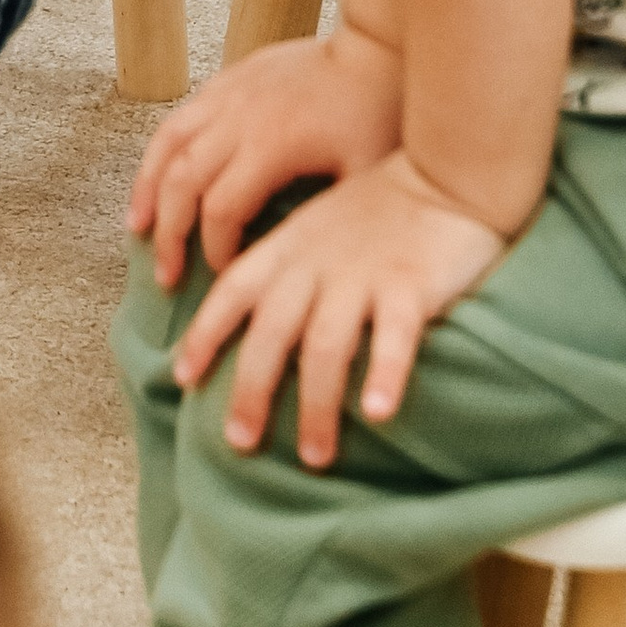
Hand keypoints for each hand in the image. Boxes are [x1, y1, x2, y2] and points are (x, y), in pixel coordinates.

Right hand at [131, 27, 402, 289]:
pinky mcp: (227, 78)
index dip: (215, 250)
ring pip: (168, 143)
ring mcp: (226, 93)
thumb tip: (296, 266)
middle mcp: (236, 117)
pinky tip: (158, 177)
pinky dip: (161, 152)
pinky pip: (181, 117)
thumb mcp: (364, 176)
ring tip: (136, 226)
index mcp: (269, 146)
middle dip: (169, 232)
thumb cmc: (378, 115)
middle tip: (165, 274)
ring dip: (147, 188)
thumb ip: (325, 219)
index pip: (221, 210)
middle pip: (181, 181)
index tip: (222, 278)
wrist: (376, 47)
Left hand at [172, 151, 506, 467]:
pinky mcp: (412, 286)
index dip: (205, 333)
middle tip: (239, 441)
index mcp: (288, 248)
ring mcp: (363, 276)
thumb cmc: (377, 210)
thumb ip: (286, 267)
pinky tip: (379, 414)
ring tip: (314, 457)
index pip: (233, 292)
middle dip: (251, 388)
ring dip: (318, 404)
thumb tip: (256, 324)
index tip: (182, 377)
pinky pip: (396, 337)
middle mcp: (316, 265)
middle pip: (272, 332)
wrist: (442, 169)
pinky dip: (385, 374)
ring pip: (327, 346)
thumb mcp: (315, 228)